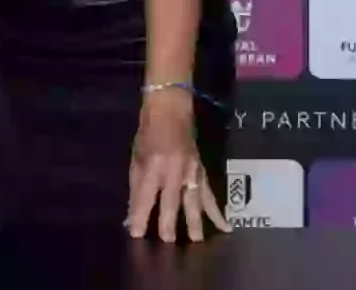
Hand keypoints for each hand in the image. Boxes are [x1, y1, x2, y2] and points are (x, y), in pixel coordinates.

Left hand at [125, 91, 229, 241]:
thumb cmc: (147, 134)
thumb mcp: (136, 159)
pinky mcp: (202, 171)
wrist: (170, 111)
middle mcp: (173, 170)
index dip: (140, 215)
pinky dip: (216, 211)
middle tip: (168, 244)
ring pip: (193, 201)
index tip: (136, 233)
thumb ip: (135, 188)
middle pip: (171, 202)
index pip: (145, 196)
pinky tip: (225, 226)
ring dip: (195, 222)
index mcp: (152, 165)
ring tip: (197, 241)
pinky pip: (209, 194)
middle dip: (168, 224)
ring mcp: (190, 171)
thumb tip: (131, 216)